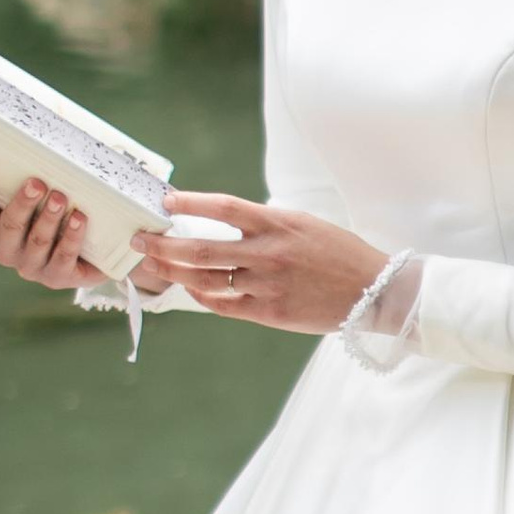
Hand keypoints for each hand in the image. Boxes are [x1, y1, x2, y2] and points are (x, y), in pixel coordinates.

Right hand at [0, 162, 171, 294]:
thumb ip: (41, 161)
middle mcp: (8, 248)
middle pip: (7, 225)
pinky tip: (80, 218)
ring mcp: (32, 266)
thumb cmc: (63, 210)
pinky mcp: (58, 278)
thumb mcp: (48, 186)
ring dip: (49, 218)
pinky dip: (72, 236)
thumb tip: (53, 114)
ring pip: (37, 241)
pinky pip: (63, 257)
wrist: (96, 252)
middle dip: (22, 203)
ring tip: (61, 196)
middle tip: (37, 182)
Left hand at [143, 193, 390, 334]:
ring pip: (205, 279)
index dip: (189, 202)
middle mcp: (268, 254)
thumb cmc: (339, 254)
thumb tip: (225, 223)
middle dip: (163, 244)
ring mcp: (266, 286)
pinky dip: (201, 295)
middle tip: (140, 239)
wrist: (373, 291)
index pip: (223, 207)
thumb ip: (266, 224)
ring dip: (173, 271)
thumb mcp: (304, 224)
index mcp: (278, 224)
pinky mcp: (269, 314)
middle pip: (200, 248)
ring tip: (154, 264)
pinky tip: (189, 287)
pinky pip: (223, 305)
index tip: (165, 200)